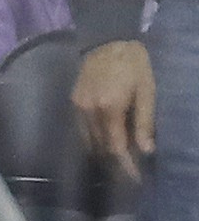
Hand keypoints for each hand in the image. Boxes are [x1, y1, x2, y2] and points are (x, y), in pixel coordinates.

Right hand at [72, 39, 154, 180]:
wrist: (107, 40)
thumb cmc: (133, 64)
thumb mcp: (147, 91)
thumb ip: (144, 122)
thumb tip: (146, 151)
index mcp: (109, 109)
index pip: (116, 147)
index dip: (126, 166)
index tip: (135, 180)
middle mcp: (89, 112)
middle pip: (100, 147)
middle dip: (114, 163)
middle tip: (129, 173)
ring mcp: (77, 108)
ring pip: (88, 141)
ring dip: (102, 153)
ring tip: (117, 162)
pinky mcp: (73, 104)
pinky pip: (81, 130)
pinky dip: (92, 140)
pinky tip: (103, 142)